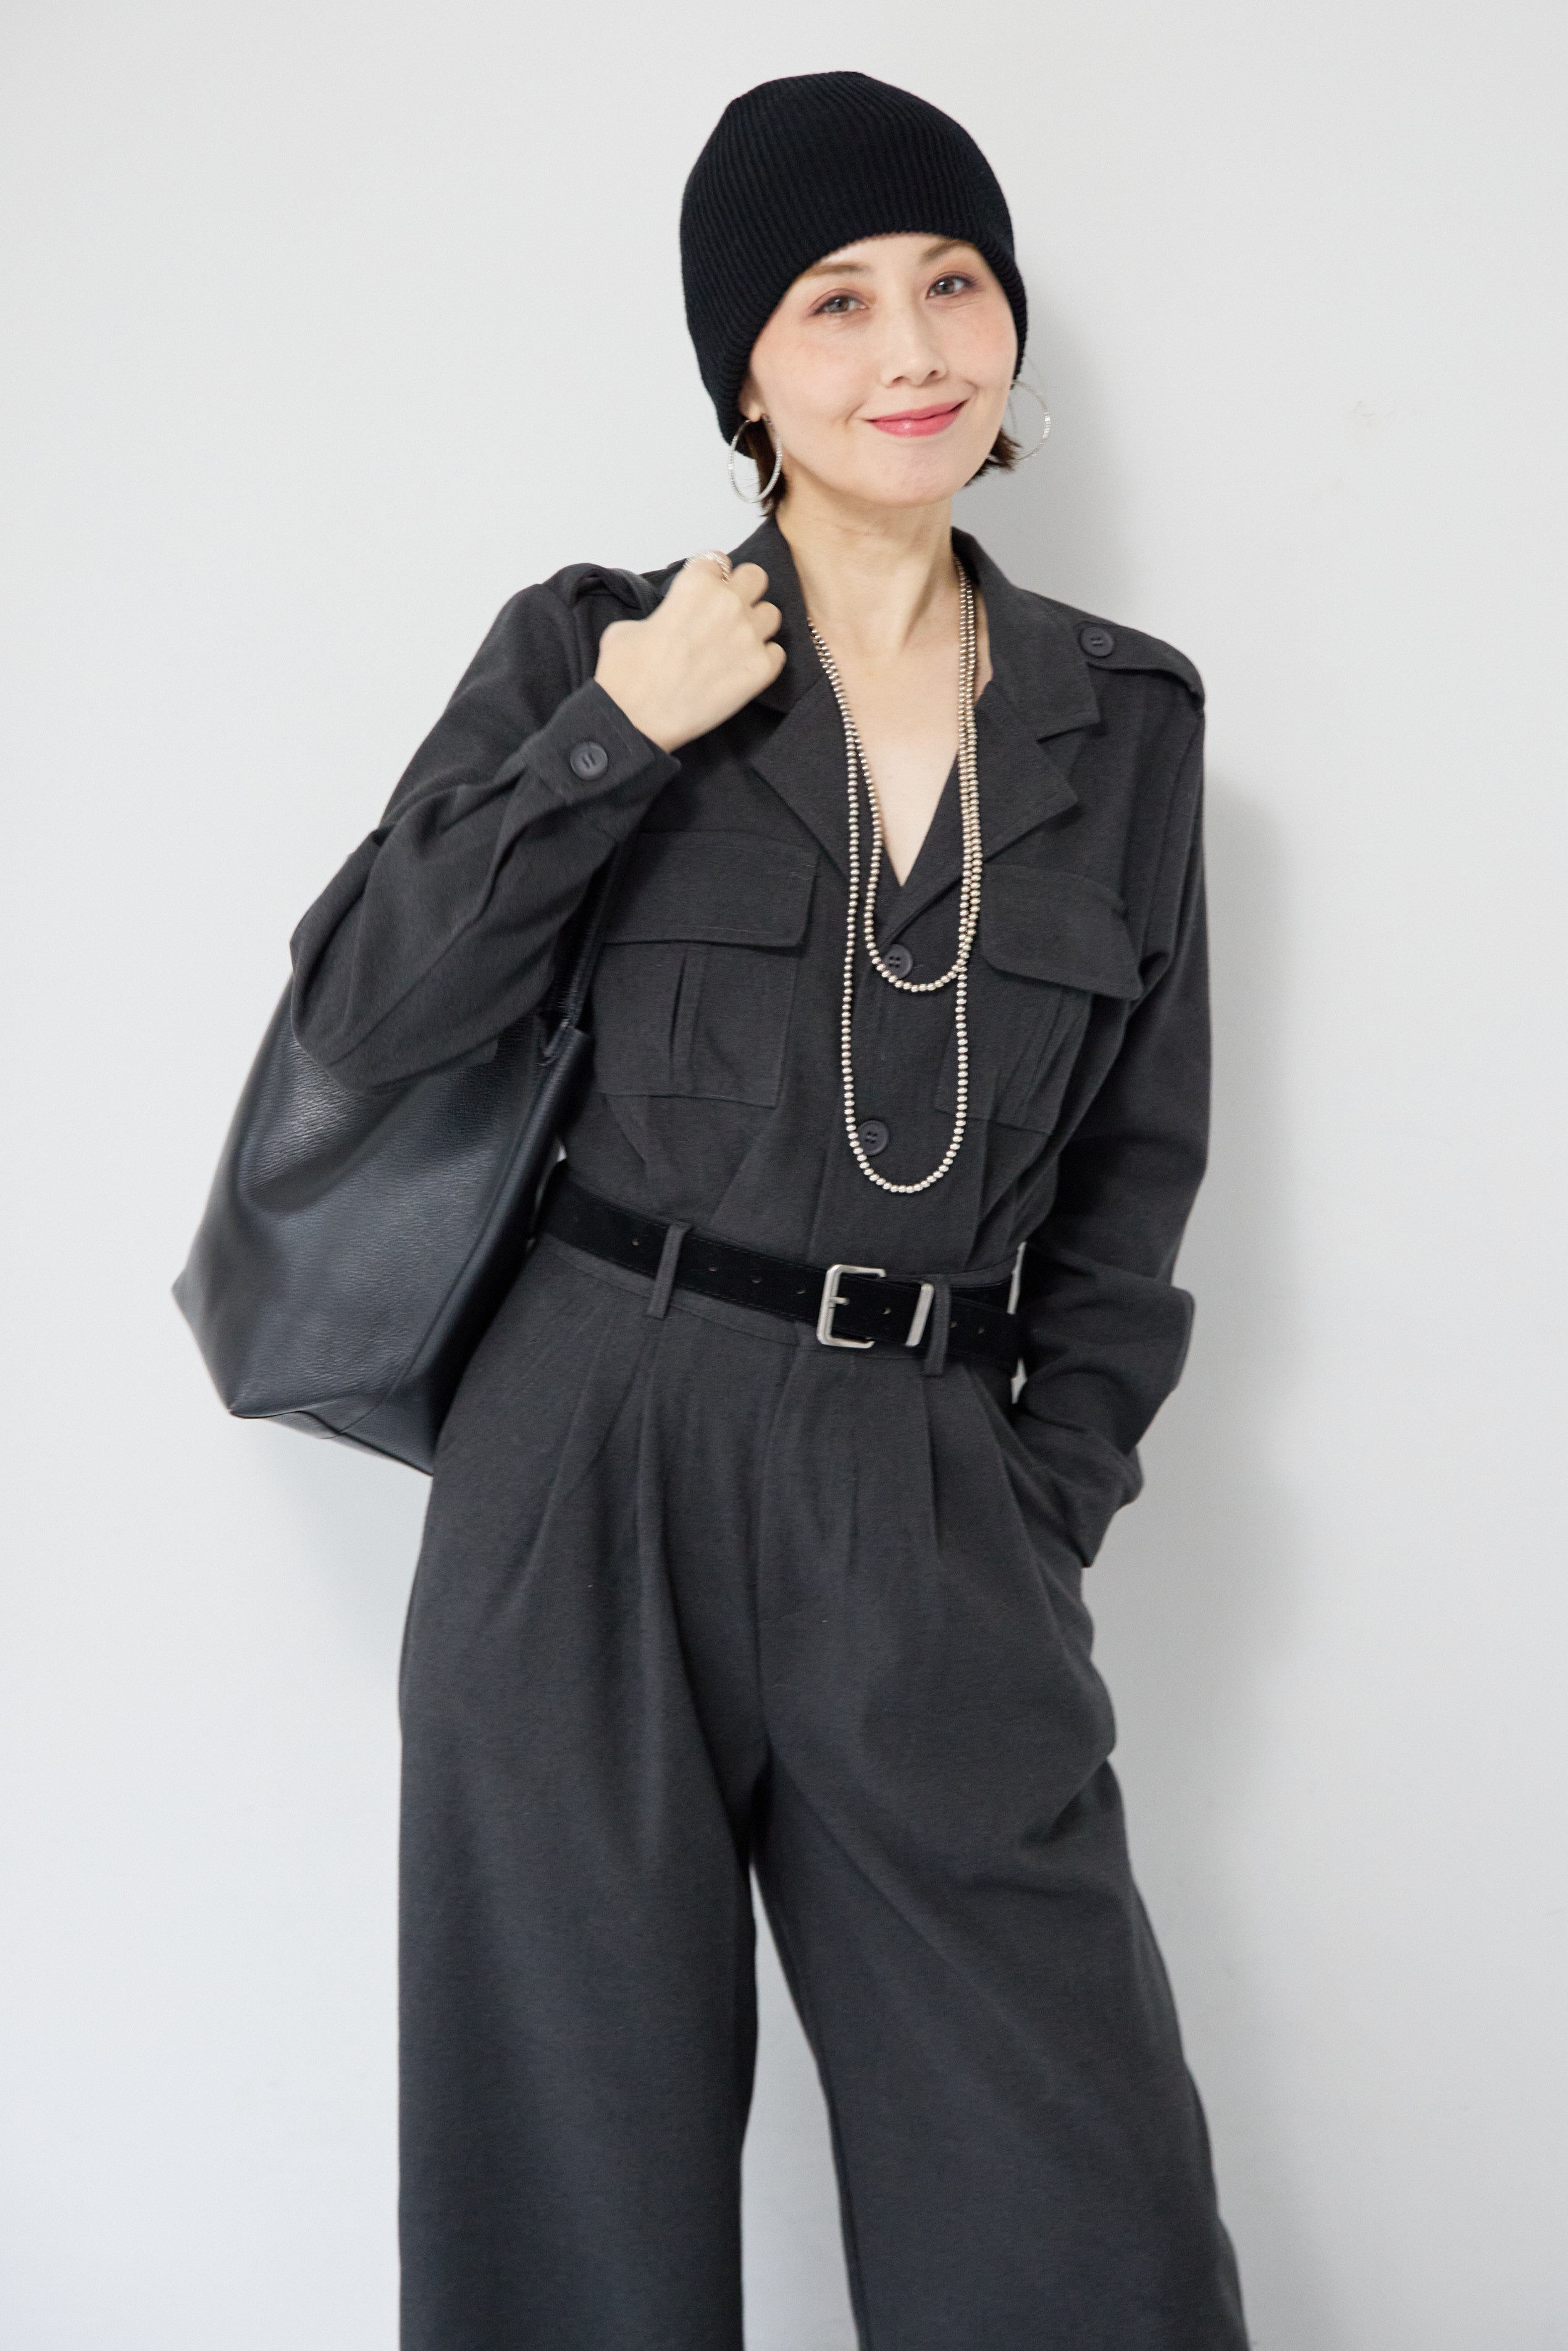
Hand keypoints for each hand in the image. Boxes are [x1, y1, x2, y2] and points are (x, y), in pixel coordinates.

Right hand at [594, 556, 783, 752]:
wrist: (634, 719)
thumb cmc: (626, 675)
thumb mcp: (629, 625)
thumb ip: (661, 612)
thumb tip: (669, 619)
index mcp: (696, 584)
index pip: (718, 562)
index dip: (712, 578)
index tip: (707, 591)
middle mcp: (728, 603)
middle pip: (756, 577)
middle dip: (744, 591)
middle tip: (728, 613)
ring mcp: (748, 636)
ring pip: (771, 614)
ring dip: (757, 625)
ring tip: (736, 645)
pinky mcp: (761, 671)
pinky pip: (777, 654)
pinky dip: (764, 660)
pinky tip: (743, 670)